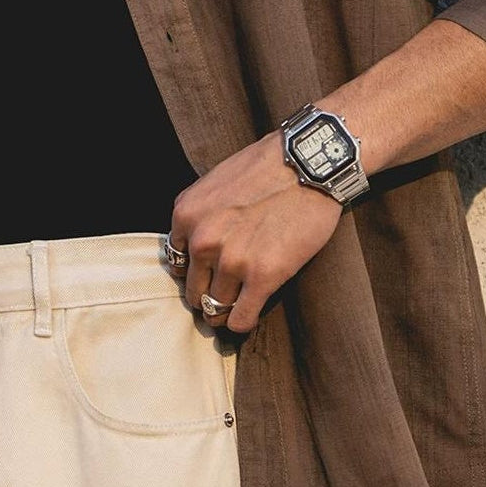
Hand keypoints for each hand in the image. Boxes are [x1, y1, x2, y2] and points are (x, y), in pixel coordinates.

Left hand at [168, 128, 342, 332]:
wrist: (309, 163)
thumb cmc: (267, 167)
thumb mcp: (215, 183)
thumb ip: (200, 214)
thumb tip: (195, 243)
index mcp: (186, 214)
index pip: (177, 262)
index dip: (193, 271)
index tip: (207, 275)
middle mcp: (203, 240)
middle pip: (193, 289)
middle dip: (206, 294)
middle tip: (222, 295)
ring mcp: (232, 260)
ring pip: (215, 307)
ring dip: (225, 311)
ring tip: (236, 308)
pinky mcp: (263, 276)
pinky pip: (240, 319)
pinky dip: (242, 323)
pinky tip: (248, 316)